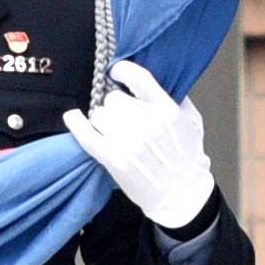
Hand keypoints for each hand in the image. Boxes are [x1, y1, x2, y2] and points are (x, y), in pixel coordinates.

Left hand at [63, 61, 215, 229]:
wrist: (182, 194)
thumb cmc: (187, 156)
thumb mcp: (192, 121)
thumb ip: (175, 98)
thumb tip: (150, 82)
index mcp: (167, 111)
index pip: (138, 78)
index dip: (122, 71)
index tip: (116, 73)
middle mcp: (148, 125)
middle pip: (114, 98)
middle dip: (116, 104)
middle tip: (122, 115)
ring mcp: (130, 144)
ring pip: (100, 115)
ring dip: (103, 119)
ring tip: (113, 129)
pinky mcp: (115, 161)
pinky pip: (88, 137)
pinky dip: (77, 125)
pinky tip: (72, 117)